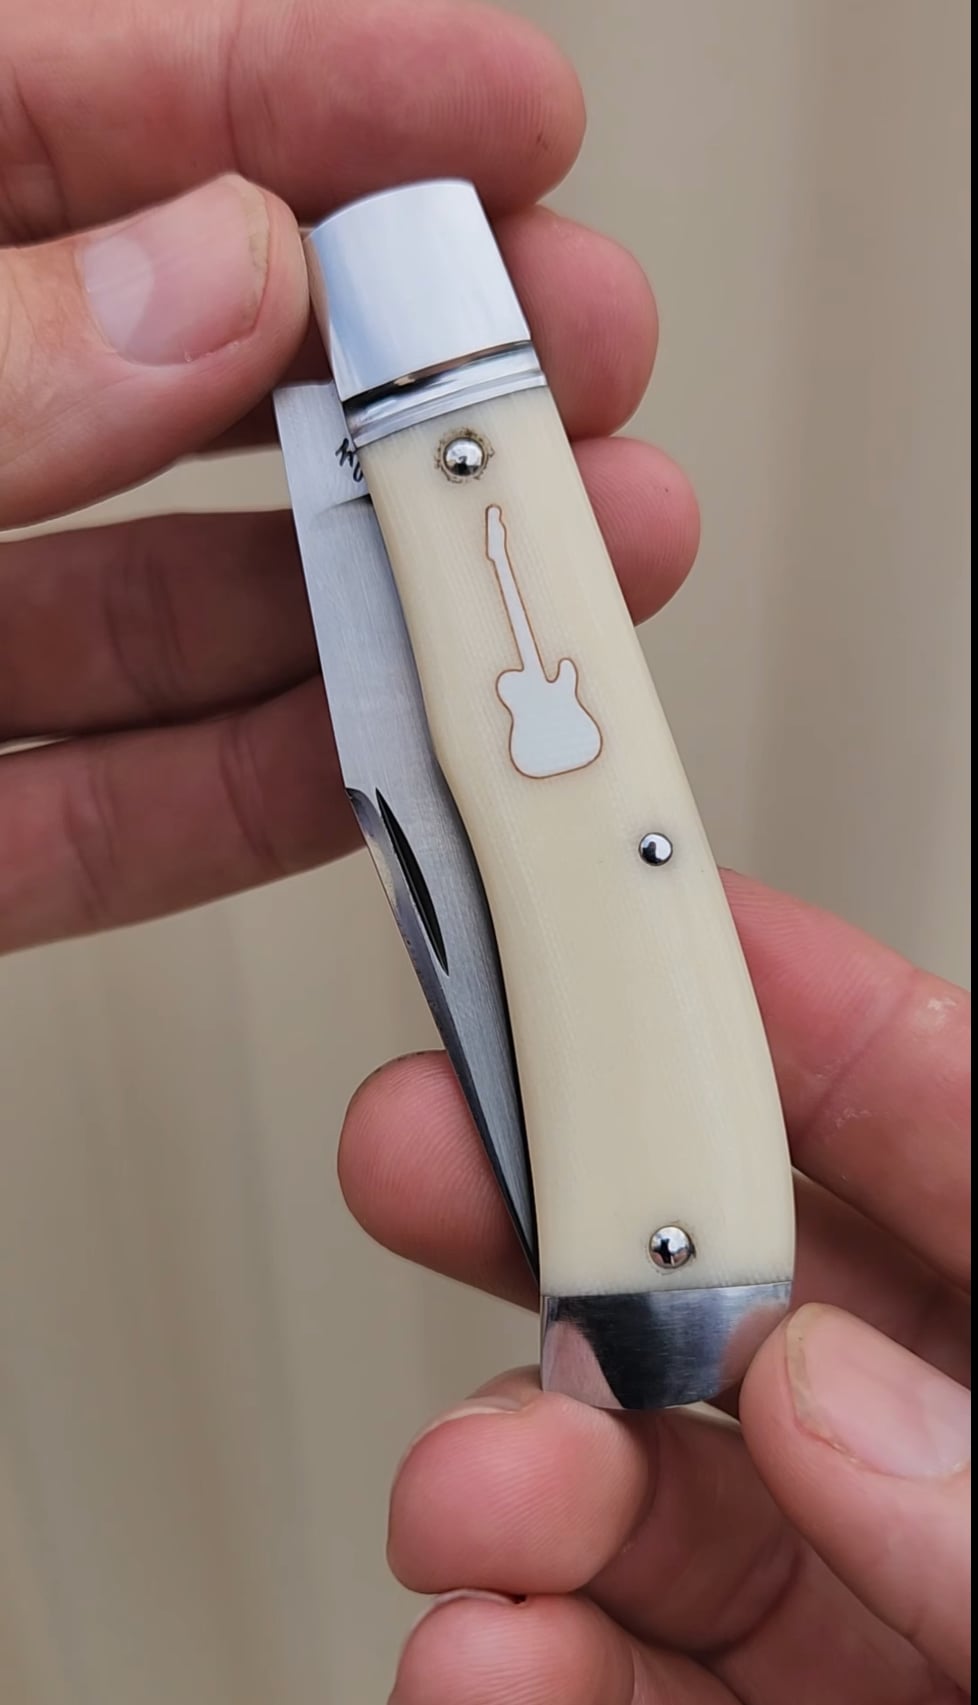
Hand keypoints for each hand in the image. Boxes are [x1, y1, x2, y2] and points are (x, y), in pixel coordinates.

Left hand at [1, 0, 692, 949]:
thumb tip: (210, 279)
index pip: (60, 123)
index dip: (298, 97)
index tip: (499, 117)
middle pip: (171, 376)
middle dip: (392, 363)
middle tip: (570, 354)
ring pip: (169, 613)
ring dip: (383, 596)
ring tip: (567, 563)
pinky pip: (106, 812)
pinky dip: (258, 794)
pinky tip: (407, 754)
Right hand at [340, 886, 970, 1704]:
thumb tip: (817, 1390)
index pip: (934, 1133)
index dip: (793, 1014)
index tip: (657, 924)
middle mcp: (942, 1472)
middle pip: (744, 1289)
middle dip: (573, 1216)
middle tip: (440, 1152)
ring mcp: (867, 1626)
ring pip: (657, 1497)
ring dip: (521, 1472)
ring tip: (460, 1490)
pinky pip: (635, 1698)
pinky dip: (529, 1668)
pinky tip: (477, 1655)